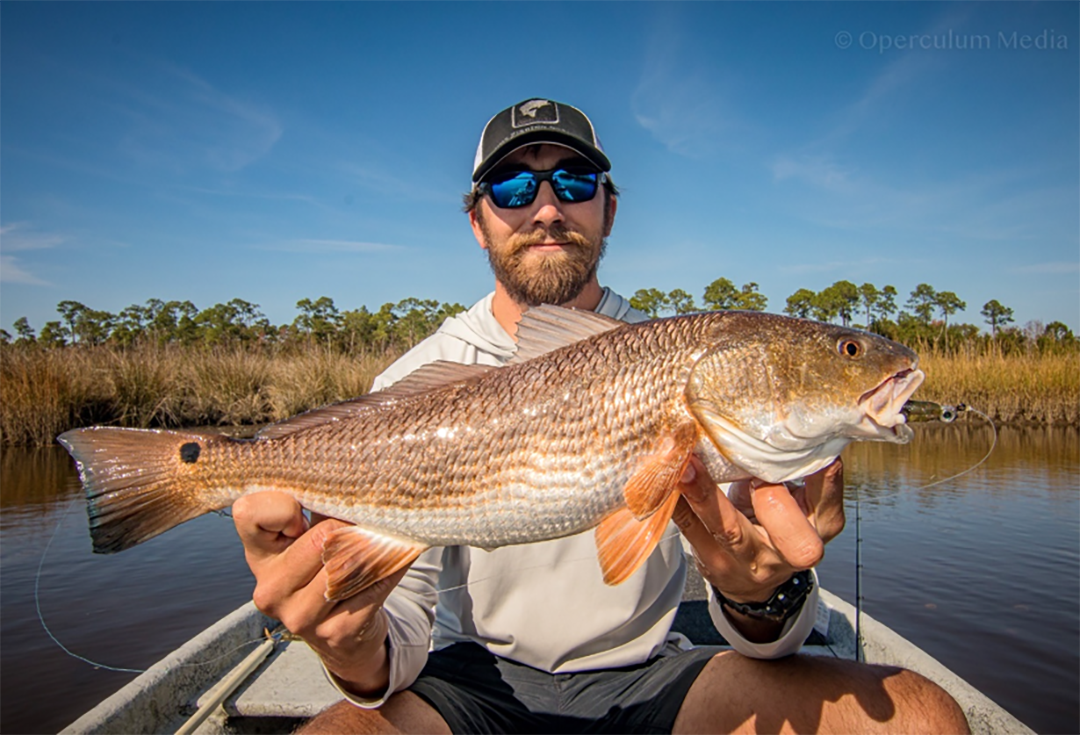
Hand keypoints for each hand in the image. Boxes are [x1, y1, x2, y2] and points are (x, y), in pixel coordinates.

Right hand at [232, 492, 407, 695]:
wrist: (342, 632)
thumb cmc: (326, 566)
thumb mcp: (310, 532)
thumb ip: (317, 500)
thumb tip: (354, 465)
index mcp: (258, 554)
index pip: (249, 512)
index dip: (283, 504)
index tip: (305, 511)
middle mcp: (270, 588)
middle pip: (320, 538)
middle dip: (351, 522)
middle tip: (371, 513)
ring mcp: (299, 616)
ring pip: (349, 563)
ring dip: (377, 543)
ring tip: (389, 531)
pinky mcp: (334, 632)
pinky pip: (373, 585)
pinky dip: (392, 564)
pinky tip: (400, 552)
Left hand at [673, 457, 844, 604]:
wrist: (754, 579)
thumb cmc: (776, 523)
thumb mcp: (797, 499)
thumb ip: (792, 468)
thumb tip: (768, 419)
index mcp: (818, 527)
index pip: (828, 503)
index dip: (826, 479)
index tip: (819, 451)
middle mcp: (789, 552)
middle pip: (792, 538)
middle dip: (773, 501)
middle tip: (756, 473)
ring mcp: (749, 561)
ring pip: (729, 530)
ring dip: (705, 494)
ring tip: (687, 464)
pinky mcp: (713, 562)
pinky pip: (691, 529)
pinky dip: (676, 501)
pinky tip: (663, 478)